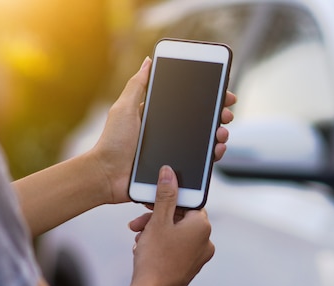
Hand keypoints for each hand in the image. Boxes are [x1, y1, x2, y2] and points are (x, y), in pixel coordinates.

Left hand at [89, 57, 236, 204]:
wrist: (108, 175)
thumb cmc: (112, 142)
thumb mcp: (124, 108)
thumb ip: (138, 85)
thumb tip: (149, 61)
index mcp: (160, 116)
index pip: (189, 103)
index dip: (208, 98)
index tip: (223, 94)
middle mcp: (170, 132)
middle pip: (202, 121)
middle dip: (219, 115)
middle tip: (226, 114)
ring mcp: (175, 150)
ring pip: (206, 140)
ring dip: (219, 135)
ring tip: (221, 133)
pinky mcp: (178, 169)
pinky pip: (201, 161)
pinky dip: (213, 154)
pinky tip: (217, 150)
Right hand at [129, 166, 213, 285]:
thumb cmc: (156, 259)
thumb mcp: (158, 221)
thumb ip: (165, 195)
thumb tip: (169, 173)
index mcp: (202, 226)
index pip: (189, 202)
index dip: (168, 200)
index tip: (151, 202)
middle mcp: (206, 241)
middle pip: (180, 218)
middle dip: (156, 217)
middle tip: (137, 222)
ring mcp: (199, 256)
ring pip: (176, 233)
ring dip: (155, 231)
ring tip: (137, 237)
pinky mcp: (190, 267)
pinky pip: (176, 248)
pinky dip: (160, 244)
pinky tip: (143, 249)